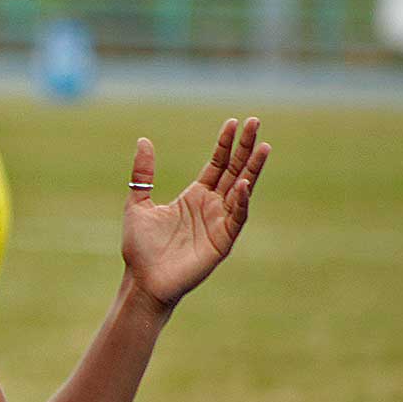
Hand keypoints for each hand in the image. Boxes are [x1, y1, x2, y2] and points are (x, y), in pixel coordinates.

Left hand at [121, 117, 270, 308]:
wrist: (142, 280)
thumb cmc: (140, 247)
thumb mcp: (138, 203)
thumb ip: (143, 173)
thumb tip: (143, 140)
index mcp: (194, 196)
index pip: (216, 164)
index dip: (224, 144)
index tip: (233, 122)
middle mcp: (211, 207)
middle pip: (233, 170)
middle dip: (245, 148)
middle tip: (256, 121)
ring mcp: (219, 223)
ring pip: (241, 190)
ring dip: (252, 169)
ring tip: (264, 146)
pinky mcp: (222, 241)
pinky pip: (236, 218)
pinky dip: (241, 201)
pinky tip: (243, 183)